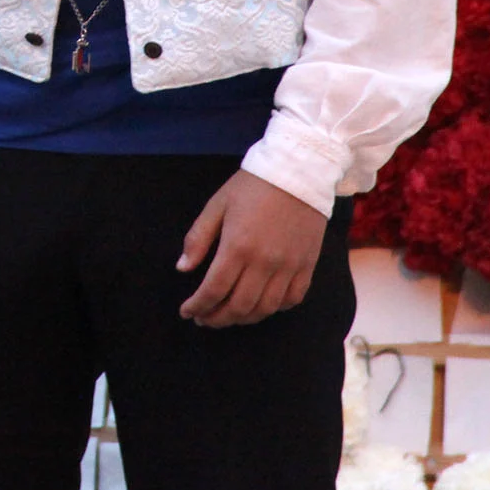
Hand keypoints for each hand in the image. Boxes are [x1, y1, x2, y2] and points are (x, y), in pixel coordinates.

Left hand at [176, 170, 327, 327]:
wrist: (298, 171)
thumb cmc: (252, 186)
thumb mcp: (217, 205)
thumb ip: (198, 238)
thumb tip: (182, 268)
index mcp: (237, 246)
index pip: (213, 290)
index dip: (197, 306)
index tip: (187, 311)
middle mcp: (264, 262)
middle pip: (238, 306)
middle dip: (216, 318)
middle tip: (204, 318)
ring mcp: (288, 266)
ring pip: (264, 308)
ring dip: (243, 318)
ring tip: (228, 315)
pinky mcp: (307, 266)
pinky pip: (291, 299)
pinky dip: (274, 309)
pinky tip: (260, 305)